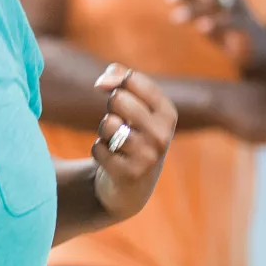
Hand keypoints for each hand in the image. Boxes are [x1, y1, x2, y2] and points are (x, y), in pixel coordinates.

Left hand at [90, 64, 177, 219]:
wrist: (131, 187)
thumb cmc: (130, 134)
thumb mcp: (133, 105)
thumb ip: (119, 78)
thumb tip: (103, 81)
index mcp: (167, 112)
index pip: (132, 79)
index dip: (114, 81)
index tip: (112, 91)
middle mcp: (162, 134)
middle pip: (117, 99)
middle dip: (109, 108)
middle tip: (119, 123)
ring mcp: (148, 156)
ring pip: (107, 124)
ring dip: (104, 132)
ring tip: (116, 143)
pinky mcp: (130, 174)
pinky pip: (98, 148)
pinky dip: (99, 151)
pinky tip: (112, 160)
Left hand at [166, 0, 263, 66]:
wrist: (258, 48)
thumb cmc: (226, 27)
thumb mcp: (206, 11)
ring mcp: (239, 8)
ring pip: (216, 3)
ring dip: (194, 8)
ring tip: (175, 18)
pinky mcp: (244, 27)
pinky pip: (230, 21)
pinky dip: (216, 23)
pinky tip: (201, 28)